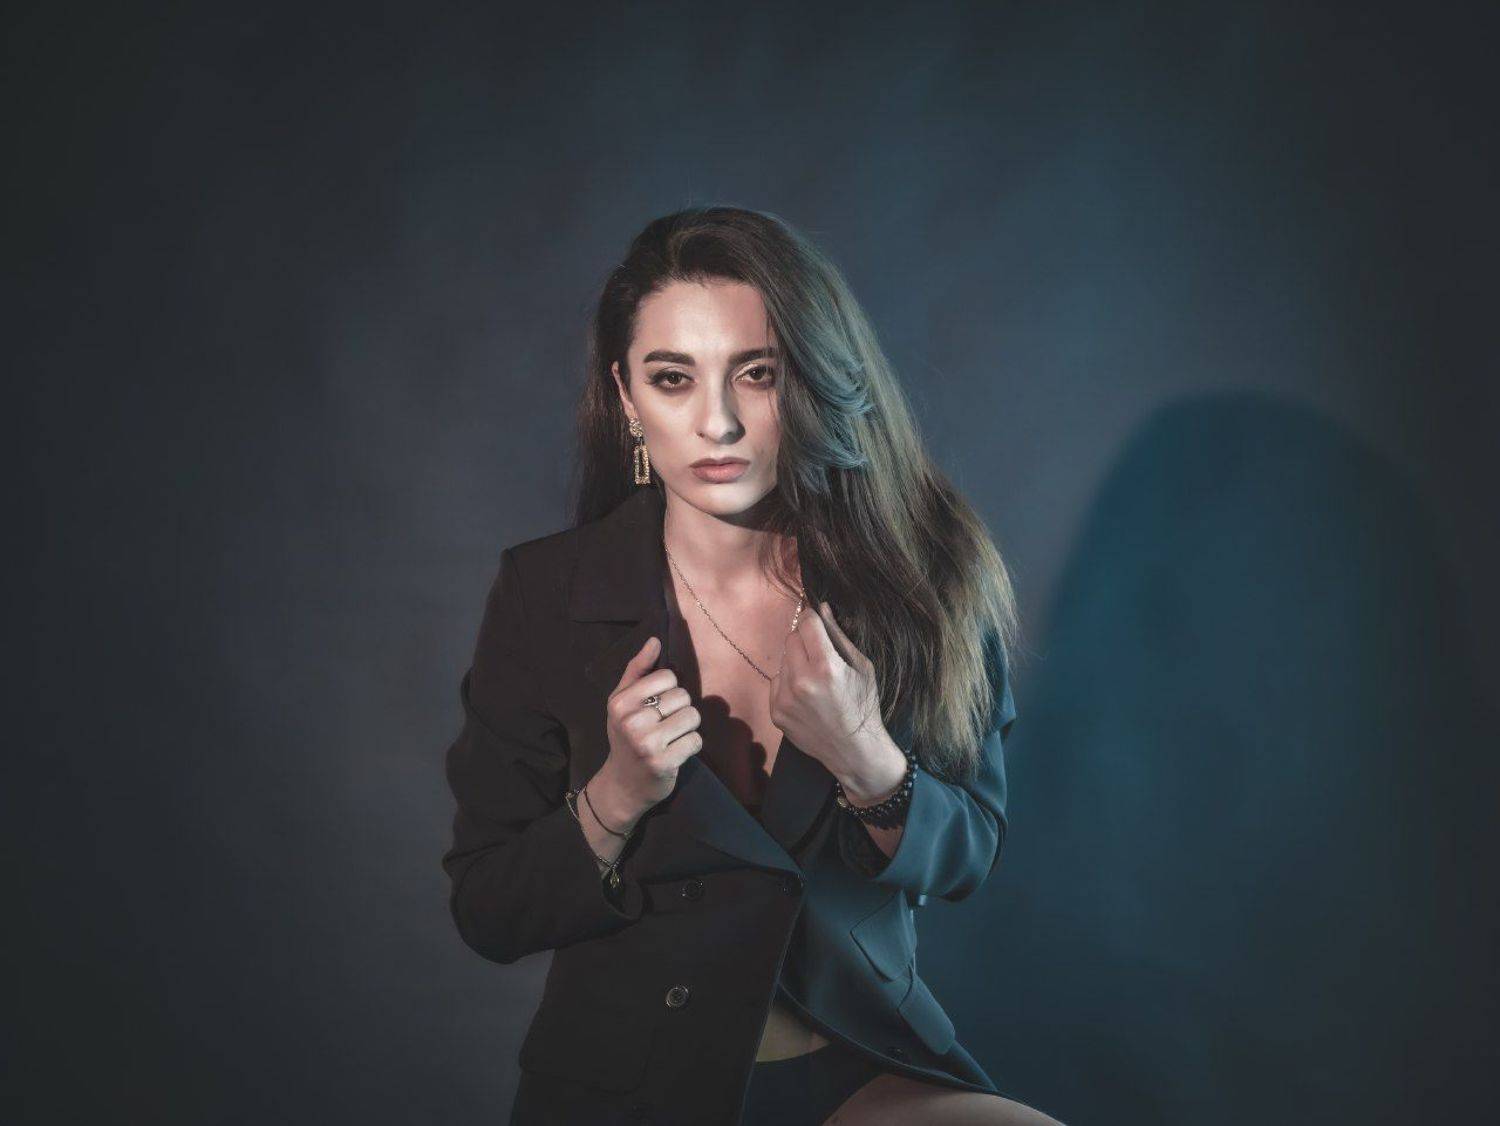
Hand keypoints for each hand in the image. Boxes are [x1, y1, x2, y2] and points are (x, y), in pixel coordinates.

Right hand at [595, 636, 702, 823]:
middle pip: (683, 696)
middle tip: (664, 725)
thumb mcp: (622, 703)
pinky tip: (676, 752)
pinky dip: (691, 746)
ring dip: (687, 728)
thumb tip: (655, 640)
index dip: (668, 690)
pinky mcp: (664, 762)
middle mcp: (632, 721)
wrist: (622, 785)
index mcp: (620, 702)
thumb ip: (637, 670)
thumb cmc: (625, 737)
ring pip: (692, 717)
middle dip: (679, 710)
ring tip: (671, 738)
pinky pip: (696, 740)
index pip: (667, 677)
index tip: (656, 706)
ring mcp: (647, 743)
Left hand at [770, 601, 906, 800]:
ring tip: (814, 680)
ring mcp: (785, 699)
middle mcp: (802, 681)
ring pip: (783, 660)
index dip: (813, 619)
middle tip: (819, 654)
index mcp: (826, 667)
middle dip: (804, 640)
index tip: (817, 622)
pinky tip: (806, 696)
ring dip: (796, 662)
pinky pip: (776, 682)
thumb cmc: (863, 706)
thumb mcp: (862, 667)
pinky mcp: (776, 712)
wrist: (854, 750)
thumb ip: (839, 635)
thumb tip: (822, 607)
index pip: (807, 623)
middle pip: (791, 638)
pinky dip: (788, 683)